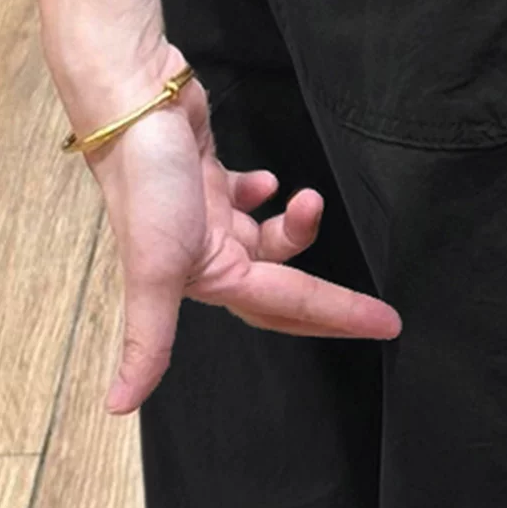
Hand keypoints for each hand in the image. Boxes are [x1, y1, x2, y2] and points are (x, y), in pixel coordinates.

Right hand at [76, 44, 402, 413]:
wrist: (130, 100)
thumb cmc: (146, 183)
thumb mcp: (153, 271)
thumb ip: (146, 341)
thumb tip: (118, 407)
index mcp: (204, 279)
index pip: (283, 308)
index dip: (335, 318)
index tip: (388, 325)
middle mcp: (204, 253)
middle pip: (281, 287)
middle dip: (327, 298)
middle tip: (377, 307)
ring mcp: (204, 214)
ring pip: (266, 240)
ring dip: (294, 225)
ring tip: (306, 199)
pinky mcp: (203, 174)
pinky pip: (242, 195)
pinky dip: (262, 194)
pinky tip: (271, 182)